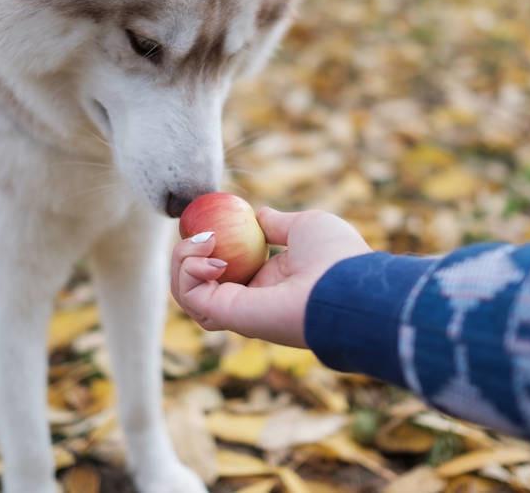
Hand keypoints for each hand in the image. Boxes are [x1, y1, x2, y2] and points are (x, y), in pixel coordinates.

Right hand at [170, 207, 370, 347]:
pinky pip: (190, 296)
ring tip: (203, 240)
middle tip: (201, 233)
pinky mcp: (227, 315)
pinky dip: (187, 271)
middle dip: (186, 255)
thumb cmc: (335, 257)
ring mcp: (237, 310)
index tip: (209, 224)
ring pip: (187, 293)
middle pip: (197, 283)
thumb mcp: (305, 227)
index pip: (223, 269)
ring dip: (181, 262)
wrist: (348, 287)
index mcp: (269, 282)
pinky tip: (210, 255)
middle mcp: (250, 299)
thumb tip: (259, 215)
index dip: (207, 246)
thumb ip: (278, 224)